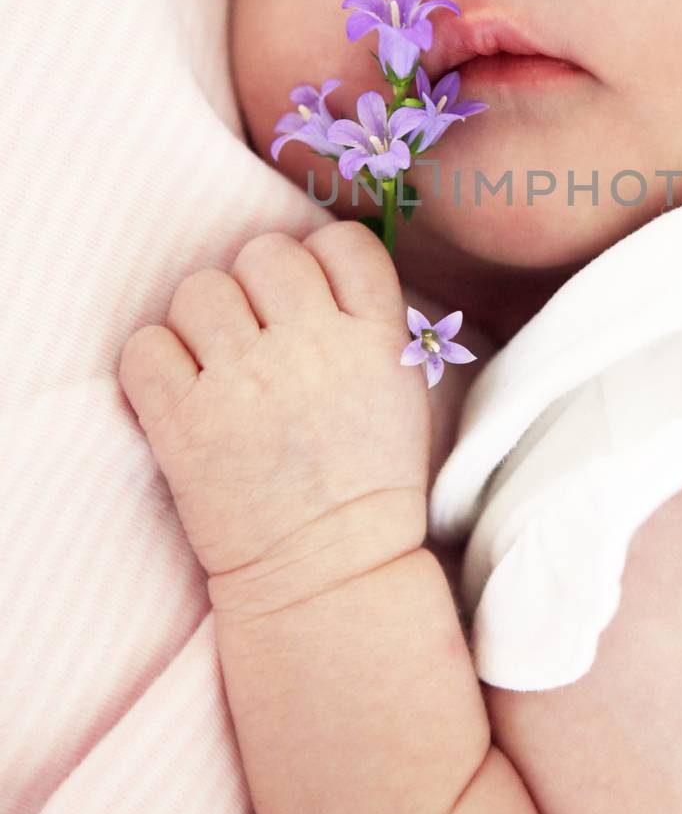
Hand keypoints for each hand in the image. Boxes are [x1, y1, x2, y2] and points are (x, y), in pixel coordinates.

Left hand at [118, 223, 431, 603]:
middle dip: (256, 287)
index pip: (342, 243)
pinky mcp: (185, 422)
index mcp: (376, 339)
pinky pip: (146, 346)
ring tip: (217, 364)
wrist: (327, 571)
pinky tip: (179, 390)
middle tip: (257, 333)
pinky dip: (155, 363)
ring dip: (202, 322)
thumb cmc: (367, 480)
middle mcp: (312, 348)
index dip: (318, 262)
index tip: (308, 297)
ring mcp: (245, 383)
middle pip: (264, 254)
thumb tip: (317, 268)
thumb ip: (370, 321)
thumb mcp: (403, 389)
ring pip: (199, 291)